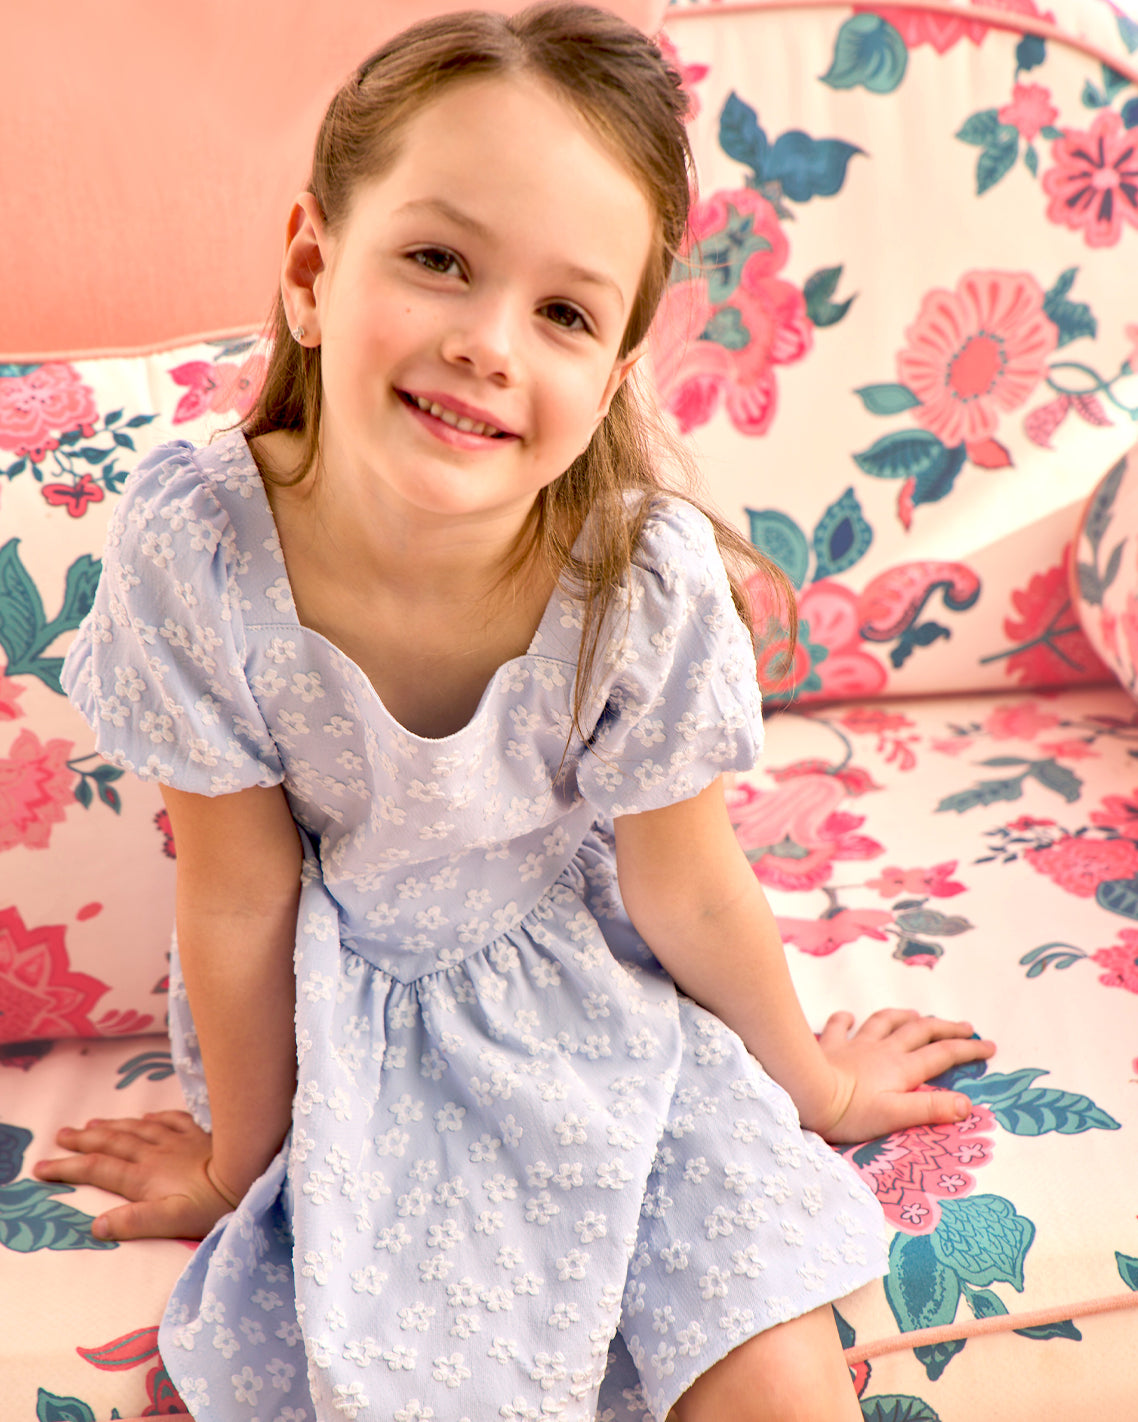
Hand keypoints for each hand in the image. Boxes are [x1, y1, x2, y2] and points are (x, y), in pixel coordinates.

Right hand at [33, 1110, 234, 1241]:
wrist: (250, 1175)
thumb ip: (134, 1222)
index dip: (68, 1168)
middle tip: (60, 1135)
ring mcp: (177, 1141)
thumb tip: (96, 1225)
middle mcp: (156, 1154)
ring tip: (92, 1123)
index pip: (98, 1170)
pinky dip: (152, 1118)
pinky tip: (147, 1116)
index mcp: (145, 1177)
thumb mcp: (172, 1221)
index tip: (42, 1167)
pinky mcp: (199, 1135)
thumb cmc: (213, 1205)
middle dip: (83, 1140)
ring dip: (111, 1126)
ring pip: (136, 1129)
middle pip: (112, 1143)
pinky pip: (170, 1120)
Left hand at [810, 1009, 995, 1143]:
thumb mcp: (895, 1116)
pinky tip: (848, 1016)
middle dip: (945, 1028)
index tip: (989, 1047)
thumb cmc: (849, 1111)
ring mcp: (855, 1045)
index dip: (967, 1050)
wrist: (806, 1092)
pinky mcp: (830, 1047)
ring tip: (916, 1014)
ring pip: (884, 1022)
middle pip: (919, 1032)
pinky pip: (839, 1026)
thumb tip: (965, 1103)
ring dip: (903, 1016)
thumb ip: (930, 1109)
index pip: (942, 1055)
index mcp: (901, 1068)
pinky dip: (845, 1019)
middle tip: (966, 1027)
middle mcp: (882, 1050)